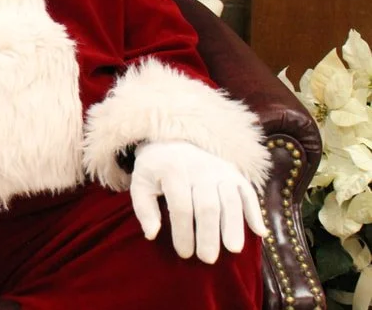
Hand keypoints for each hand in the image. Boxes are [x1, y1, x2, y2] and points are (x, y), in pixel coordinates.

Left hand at [130, 140, 266, 263]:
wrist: (173, 141)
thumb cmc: (155, 169)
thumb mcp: (140, 183)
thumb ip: (143, 208)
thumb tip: (152, 234)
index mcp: (173, 171)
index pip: (181, 207)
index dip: (183, 233)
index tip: (184, 254)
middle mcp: (199, 168)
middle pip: (208, 206)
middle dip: (208, 235)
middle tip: (208, 259)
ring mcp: (220, 169)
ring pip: (230, 200)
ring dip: (234, 226)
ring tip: (233, 250)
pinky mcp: (234, 172)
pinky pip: (248, 192)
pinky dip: (255, 211)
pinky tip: (260, 232)